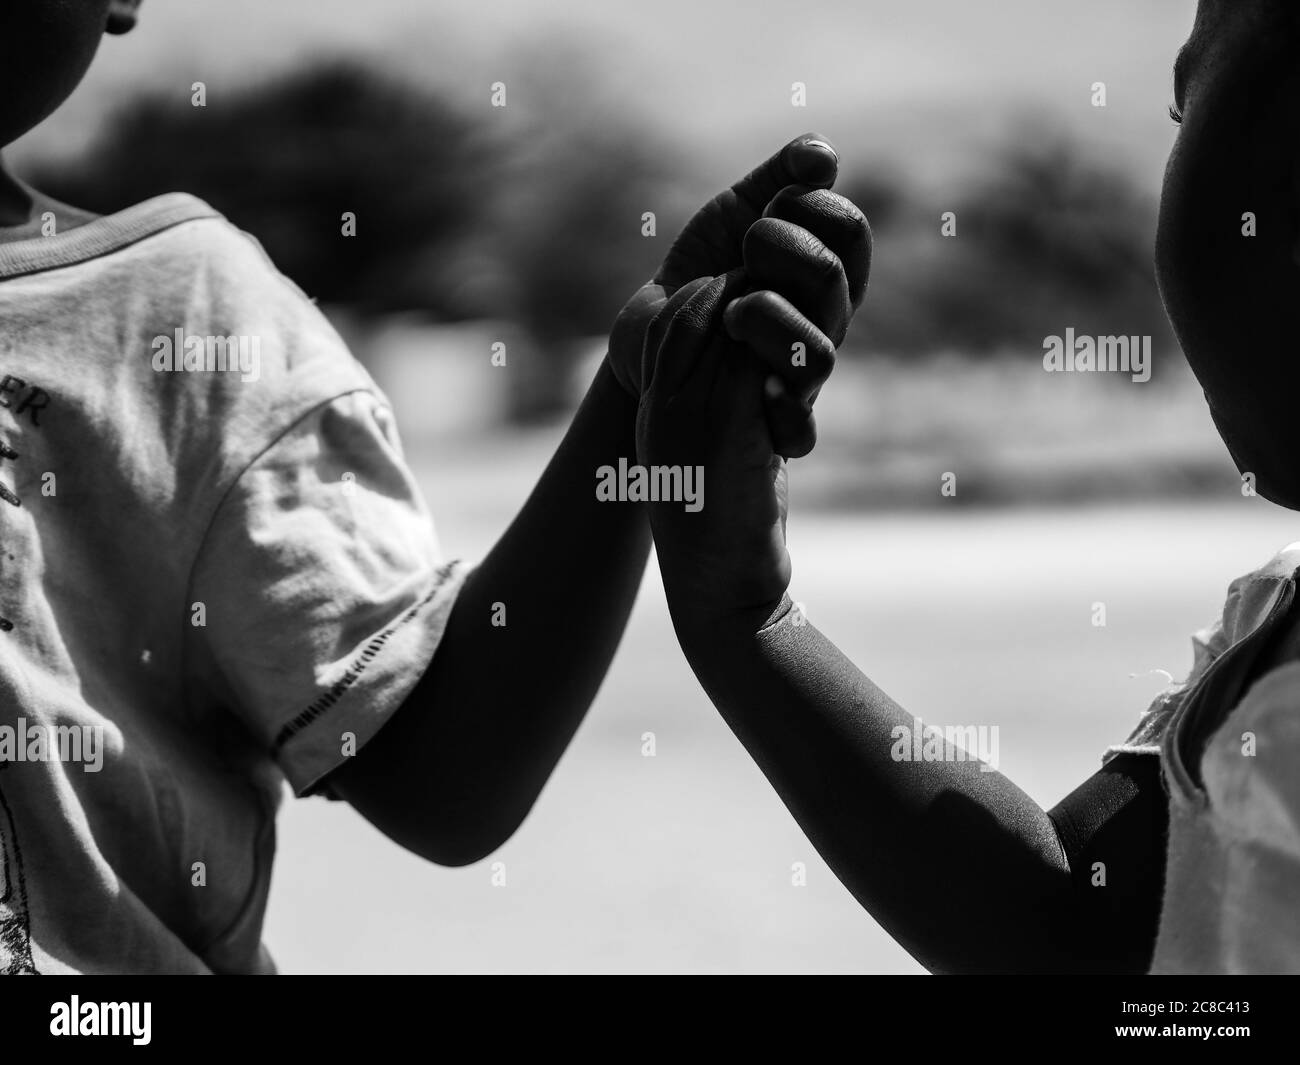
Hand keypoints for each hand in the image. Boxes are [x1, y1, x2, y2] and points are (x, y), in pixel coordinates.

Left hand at [608, 133, 869, 457]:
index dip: (811, 207)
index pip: (849, 231)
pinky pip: (799, 430)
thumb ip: (782, 177)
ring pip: (818, 354)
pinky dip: (784, 410)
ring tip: (734, 312)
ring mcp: (802, 375)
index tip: (769, 207)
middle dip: (785, 249)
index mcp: (826, 270)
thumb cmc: (708, 271)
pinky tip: (759, 388)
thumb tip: (823, 156)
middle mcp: (823, 323)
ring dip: (772, 321)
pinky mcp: (773, 422)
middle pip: (834, 281)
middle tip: (746, 247)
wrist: (655, 342)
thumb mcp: (739, 211)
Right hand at [632, 271, 797, 629]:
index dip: (706, 298)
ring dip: (767, 310)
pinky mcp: (729, 436)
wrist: (721, 595)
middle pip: (692, 314)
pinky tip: (808, 353)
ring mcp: (689, 420)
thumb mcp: (705, 462)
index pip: (665, 325)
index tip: (747, 292)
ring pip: (726, 330)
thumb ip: (713, 414)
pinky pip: (755, 364)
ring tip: (799, 304)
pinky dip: (785, 347)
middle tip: (781, 284)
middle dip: (737, 287)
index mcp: (652, 413)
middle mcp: (662, 409)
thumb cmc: (720, 532)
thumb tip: (748, 375)